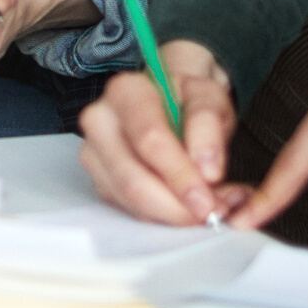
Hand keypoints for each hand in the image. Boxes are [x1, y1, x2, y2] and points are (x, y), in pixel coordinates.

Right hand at [78, 41, 242, 225]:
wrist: (171, 102)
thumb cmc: (187, 99)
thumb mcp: (209, 97)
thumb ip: (208, 126)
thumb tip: (206, 171)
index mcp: (125, 91)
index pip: (149, 140)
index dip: (180, 175)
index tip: (208, 199)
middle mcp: (100, 122)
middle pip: (133, 179)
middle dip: (176, 206)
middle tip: (212, 212)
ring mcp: (95, 154)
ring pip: (130, 201)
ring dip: (172, 214)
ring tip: (206, 206)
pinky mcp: (100, 180)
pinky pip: (130, 210)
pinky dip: (162, 216)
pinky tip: (184, 205)